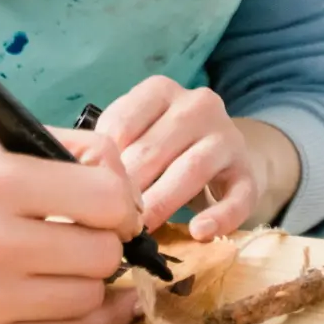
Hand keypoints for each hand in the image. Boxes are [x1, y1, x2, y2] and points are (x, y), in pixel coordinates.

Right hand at [0, 140, 144, 323]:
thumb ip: (75, 152)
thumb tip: (134, 191)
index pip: (106, 200)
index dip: (121, 204)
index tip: (111, 208)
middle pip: (103, 254)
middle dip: (105, 243)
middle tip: (86, 237)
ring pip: (89, 297)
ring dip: (90, 280)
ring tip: (65, 264)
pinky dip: (85, 316)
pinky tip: (81, 296)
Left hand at [87, 76, 294, 238]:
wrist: (225, 153)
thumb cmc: (164, 146)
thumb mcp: (137, 133)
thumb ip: (111, 149)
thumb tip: (75, 183)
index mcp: (159, 91)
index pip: (121, 124)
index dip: (103, 164)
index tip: (86, 194)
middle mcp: (197, 105)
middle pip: (153, 150)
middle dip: (127, 190)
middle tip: (105, 223)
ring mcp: (227, 136)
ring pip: (191, 169)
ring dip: (162, 203)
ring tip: (140, 231)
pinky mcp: (249, 172)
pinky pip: (238, 196)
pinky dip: (219, 216)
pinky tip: (199, 232)